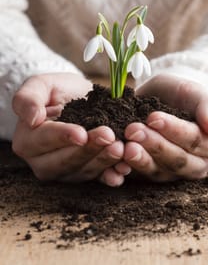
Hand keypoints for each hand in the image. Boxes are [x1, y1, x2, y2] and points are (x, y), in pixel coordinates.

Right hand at [12, 73, 129, 185]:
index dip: (63, 137)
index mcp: (27, 141)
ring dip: (103, 161)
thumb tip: (32, 119)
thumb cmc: (57, 91)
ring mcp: (65, 171)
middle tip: (108, 136)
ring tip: (120, 147)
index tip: (82, 133)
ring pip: (84, 170)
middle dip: (89, 149)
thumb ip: (27, 98)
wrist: (79, 98)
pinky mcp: (85, 173)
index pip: (45, 140)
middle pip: (65, 160)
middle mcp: (43, 162)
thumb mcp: (40, 85)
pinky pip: (98, 178)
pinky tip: (123, 169)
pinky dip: (111, 175)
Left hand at [122, 74, 207, 181]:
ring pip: (157, 171)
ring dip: (139, 160)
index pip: (194, 140)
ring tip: (125, 147)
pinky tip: (114, 163)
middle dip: (154, 145)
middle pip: (176, 159)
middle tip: (133, 130)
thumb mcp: (197, 94)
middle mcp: (195, 165)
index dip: (173, 130)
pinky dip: (125, 170)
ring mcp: (172, 172)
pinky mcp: (150, 174)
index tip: (153, 117)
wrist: (164, 100)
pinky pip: (138, 176)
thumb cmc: (183, 95)